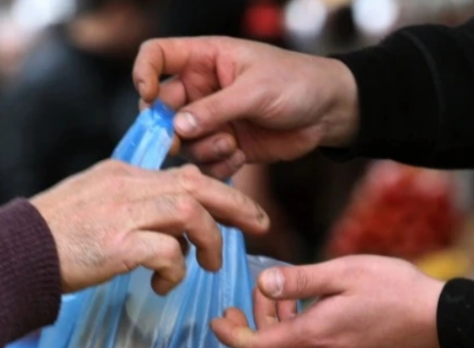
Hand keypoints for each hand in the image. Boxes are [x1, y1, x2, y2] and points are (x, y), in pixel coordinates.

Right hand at [32, 160, 269, 293]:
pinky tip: (163, 286)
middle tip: (260, 225)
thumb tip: (169, 229)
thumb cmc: (51, 238)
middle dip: (236, 204)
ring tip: (209, 266)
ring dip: (209, 242)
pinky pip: (168, 252)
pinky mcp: (118, 244)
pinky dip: (175, 271)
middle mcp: (127, 186)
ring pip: (190, 213)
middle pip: (197, 184)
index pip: (183, 174)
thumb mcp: (93, 204)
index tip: (239, 210)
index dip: (218, 190)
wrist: (12, 254)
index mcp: (123, 174)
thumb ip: (130, 206)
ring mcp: (122, 214)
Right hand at [133, 37, 358, 178]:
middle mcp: (202, 89)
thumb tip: (178, 126)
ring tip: (231, 145)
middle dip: (169, 128)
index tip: (148, 96)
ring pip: (183, 141)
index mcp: (204, 59)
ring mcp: (213, 120)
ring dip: (202, 149)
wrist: (329, 112)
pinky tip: (240, 157)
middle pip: (161, 109)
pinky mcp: (226, 146)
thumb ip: (216, 108)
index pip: (156, 56)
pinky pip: (205, 162)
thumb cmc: (297, 83)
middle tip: (181, 142)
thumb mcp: (256, 90)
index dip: (143, 73)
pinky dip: (217, 165)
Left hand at [210, 256, 444, 347]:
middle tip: (243, 307)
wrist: (441, 324)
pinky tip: (309, 312)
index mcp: (314, 337)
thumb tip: (263, 284)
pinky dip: (295, 340)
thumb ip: (300, 280)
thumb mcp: (344, 272)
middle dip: (245, 337)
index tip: (217, 318)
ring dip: (273, 334)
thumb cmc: (397, 290)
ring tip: (284, 298)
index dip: (229, 336)